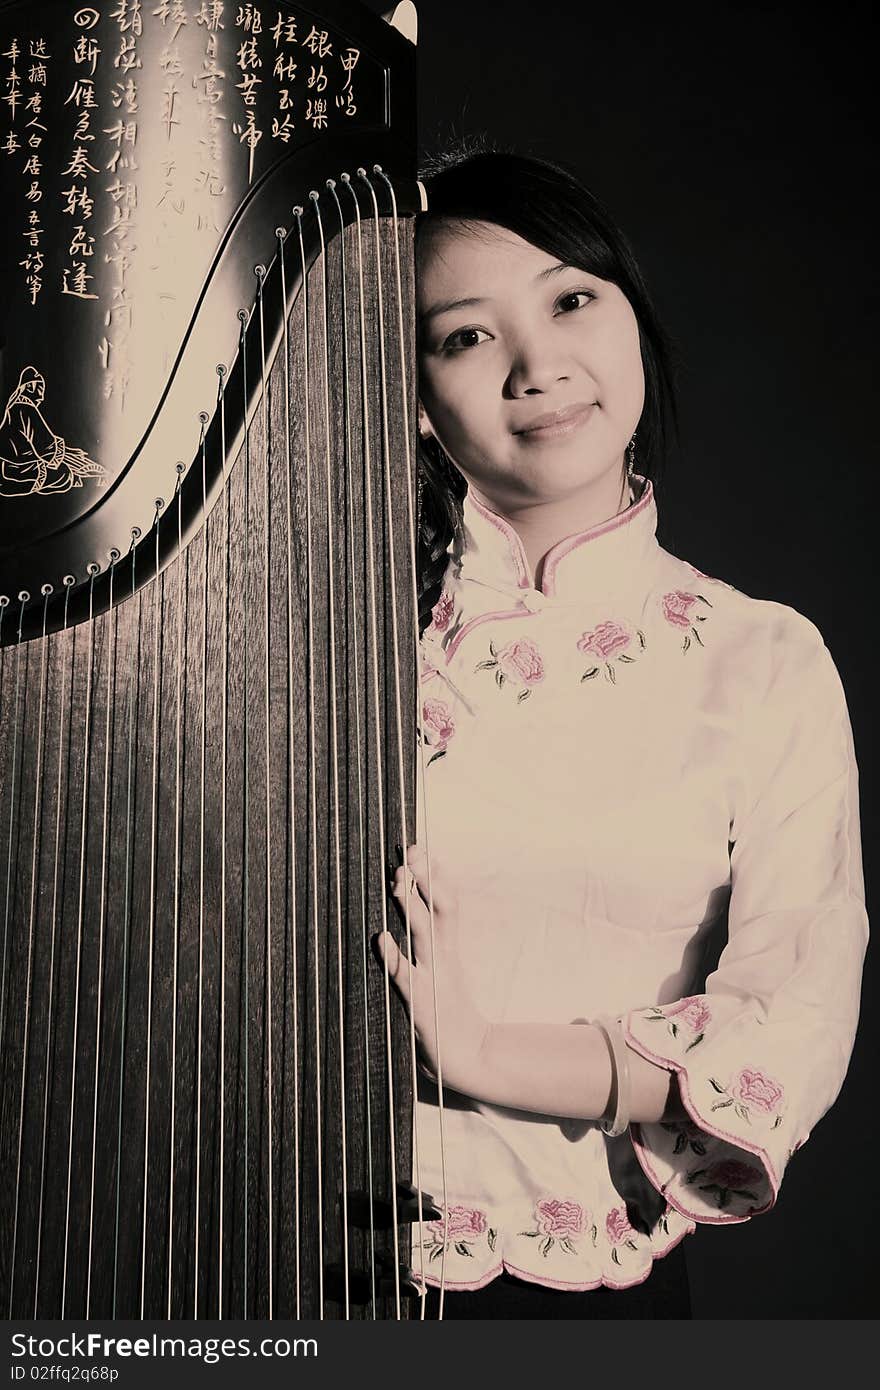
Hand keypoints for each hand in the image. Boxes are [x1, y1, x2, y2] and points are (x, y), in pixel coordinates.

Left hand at [375, 843, 491, 1097]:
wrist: (469, 1057)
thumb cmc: (450, 1011)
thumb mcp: (447, 968)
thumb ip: (438, 938)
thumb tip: (426, 904)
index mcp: (448, 948)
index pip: (447, 903)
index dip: (436, 876)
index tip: (422, 848)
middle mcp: (443, 957)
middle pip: (440, 910)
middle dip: (426, 880)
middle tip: (410, 852)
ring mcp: (433, 978)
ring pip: (423, 935)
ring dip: (412, 908)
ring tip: (398, 883)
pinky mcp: (420, 1002)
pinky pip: (405, 976)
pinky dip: (394, 956)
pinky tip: (382, 940)